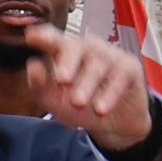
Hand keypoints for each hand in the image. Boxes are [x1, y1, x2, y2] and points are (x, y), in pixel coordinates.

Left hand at [26, 29, 161, 157]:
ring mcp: (110, 55)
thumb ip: (41, 85)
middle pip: (77, 46)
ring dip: (88, 83)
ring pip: (99, 62)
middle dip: (68, 62)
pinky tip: (101, 108)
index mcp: (66, 52)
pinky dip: (110, 93)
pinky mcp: (129, 67)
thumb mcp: (55, 101)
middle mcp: (88, 48)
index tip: (31, 36)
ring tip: (78, 103)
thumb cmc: (80, 105)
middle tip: (61, 80)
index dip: (44, 36)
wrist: (114, 124)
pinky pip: (120, 75)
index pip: (54, 39)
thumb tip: (32, 65)